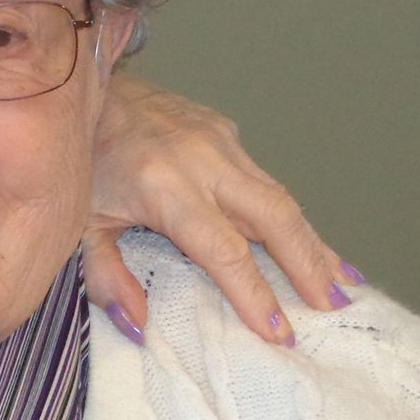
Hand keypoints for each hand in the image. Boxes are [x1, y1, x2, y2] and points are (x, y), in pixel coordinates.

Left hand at [83, 75, 360, 345]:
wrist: (79, 89)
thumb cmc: (79, 162)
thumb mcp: (79, 227)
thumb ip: (106, 279)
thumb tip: (141, 327)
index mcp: (163, 185)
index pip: (224, 250)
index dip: (254, 293)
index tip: (277, 331)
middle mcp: (201, 159)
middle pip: (274, 216)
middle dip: (308, 264)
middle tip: (333, 306)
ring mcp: (218, 140)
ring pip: (279, 196)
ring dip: (312, 241)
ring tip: (341, 281)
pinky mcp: (224, 131)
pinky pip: (265, 180)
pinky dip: (290, 216)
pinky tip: (309, 242)